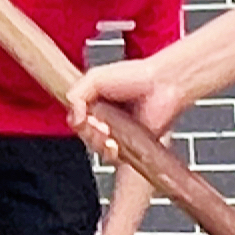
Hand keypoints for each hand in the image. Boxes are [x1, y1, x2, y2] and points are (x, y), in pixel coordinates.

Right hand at [67, 56, 189, 142]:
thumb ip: (76, 94)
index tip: (82, 118)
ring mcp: (117, 134)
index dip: (77, 122)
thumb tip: (73, 118)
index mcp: (93, 105)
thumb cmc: (134, 77)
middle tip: (98, 124)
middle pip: (85, 136)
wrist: (161, 86)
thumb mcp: (95, 78)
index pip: (75, 121)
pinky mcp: (130, 146)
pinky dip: (113, 152)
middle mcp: (104, 120)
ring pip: (98, 148)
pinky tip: (116, 144)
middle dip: (89, 132)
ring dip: (100, 142)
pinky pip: (115, 157)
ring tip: (108, 133)